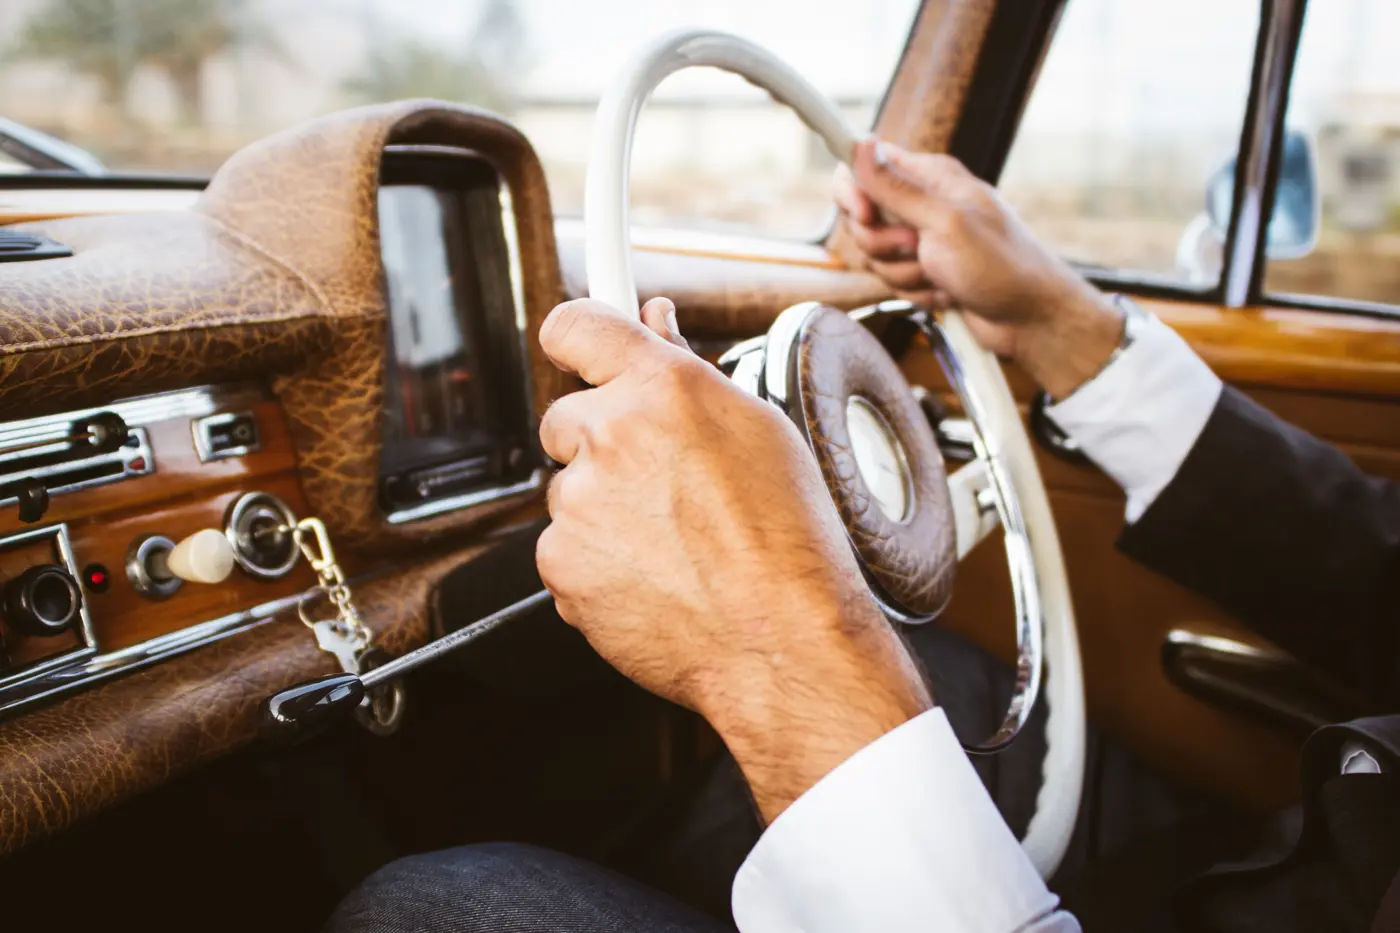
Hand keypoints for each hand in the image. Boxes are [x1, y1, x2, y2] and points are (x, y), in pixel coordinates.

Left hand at [537, 296, 930, 820]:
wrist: (779, 639)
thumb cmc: (788, 543)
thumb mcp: (760, 430)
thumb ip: (688, 372)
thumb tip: (655, 324)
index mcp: (663, 388)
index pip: (576, 325)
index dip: (577, 338)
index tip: (580, 350)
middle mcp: (612, 434)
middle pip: (566, 418)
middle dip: (601, 443)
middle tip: (661, 482)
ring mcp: (579, 501)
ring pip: (569, 490)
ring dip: (603, 509)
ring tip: (674, 542)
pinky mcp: (560, 561)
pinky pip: (564, 549)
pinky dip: (596, 562)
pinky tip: (654, 575)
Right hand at [835, 139, 1124, 398]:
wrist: (1029, 317)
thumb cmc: (1001, 265)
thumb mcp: (945, 222)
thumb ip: (897, 188)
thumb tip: (862, 144)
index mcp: (930, 176)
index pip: (864, 166)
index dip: (853, 191)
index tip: (865, 215)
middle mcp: (922, 203)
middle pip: (862, 219)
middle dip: (883, 245)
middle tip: (918, 249)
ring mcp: (922, 239)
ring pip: (876, 256)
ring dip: (904, 274)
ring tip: (941, 274)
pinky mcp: (924, 270)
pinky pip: (893, 281)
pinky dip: (917, 292)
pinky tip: (947, 291)